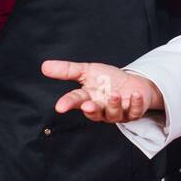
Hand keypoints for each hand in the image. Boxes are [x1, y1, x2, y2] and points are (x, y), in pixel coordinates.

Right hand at [41, 60, 162, 122]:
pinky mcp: (133, 113)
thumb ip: (68, 70)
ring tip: (115, 94)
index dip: (67, 104)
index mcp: (88, 98)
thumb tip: (44, 66)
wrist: (132, 83)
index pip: (75, 101)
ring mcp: (117, 113)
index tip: (60, 107)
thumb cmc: (108, 79)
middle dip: (92, 110)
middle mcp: (101, 108)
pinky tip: (135, 95)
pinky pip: (135, 112)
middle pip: (94, 113)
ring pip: (113, 115)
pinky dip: (135, 104)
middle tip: (88, 105)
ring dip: (114, 105)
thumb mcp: (87, 71)